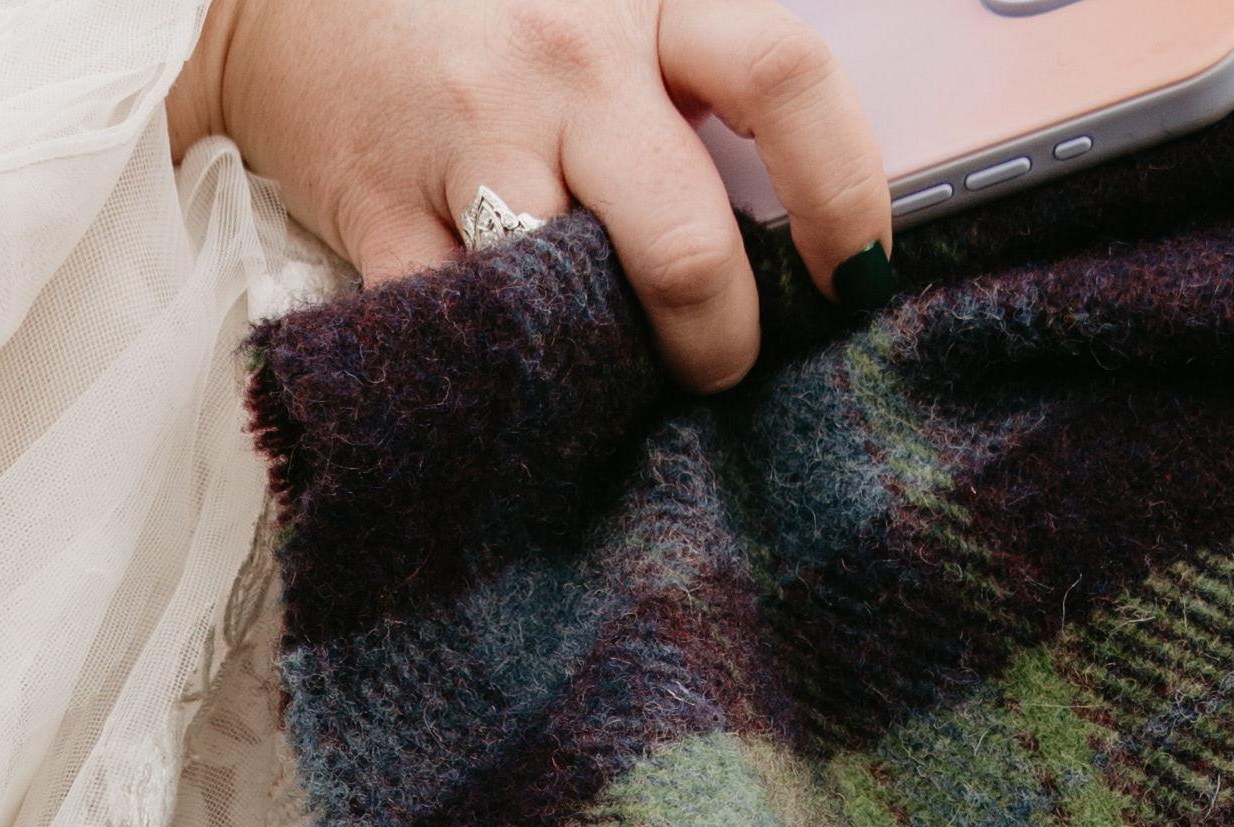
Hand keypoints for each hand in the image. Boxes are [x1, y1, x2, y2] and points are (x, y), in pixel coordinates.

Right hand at [165, 0, 895, 392]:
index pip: (784, 80)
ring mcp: (468, 142)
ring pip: (568, 305)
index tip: (855, 275)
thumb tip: (779, 202)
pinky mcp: (378, 211)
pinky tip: (507, 382)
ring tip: (606, 375)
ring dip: (602, 370)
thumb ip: (683, 64)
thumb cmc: (475, 5)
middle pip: (684, 242)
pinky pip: (452, 331)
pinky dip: (488, 379)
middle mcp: (567, 63)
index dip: (844, 194)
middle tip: (718, 369)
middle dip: (718, 337)